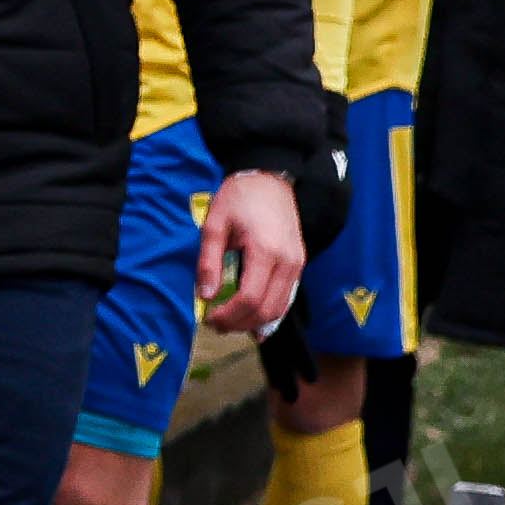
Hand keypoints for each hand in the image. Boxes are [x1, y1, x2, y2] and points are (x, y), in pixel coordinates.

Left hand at [195, 166, 307, 338]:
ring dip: (255, 322)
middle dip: (240, 323)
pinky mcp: (299, 264)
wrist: (269, 179)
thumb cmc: (239, 198)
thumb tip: (205, 297)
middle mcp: (288, 262)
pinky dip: (270, 313)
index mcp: (265, 250)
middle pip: (267, 310)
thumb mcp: (214, 225)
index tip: (209, 319)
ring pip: (280, 308)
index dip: (228, 315)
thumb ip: (209, 263)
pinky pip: (287, 298)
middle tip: (216, 325)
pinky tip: (252, 321)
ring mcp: (297, 264)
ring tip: (230, 322)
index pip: (249, 298)